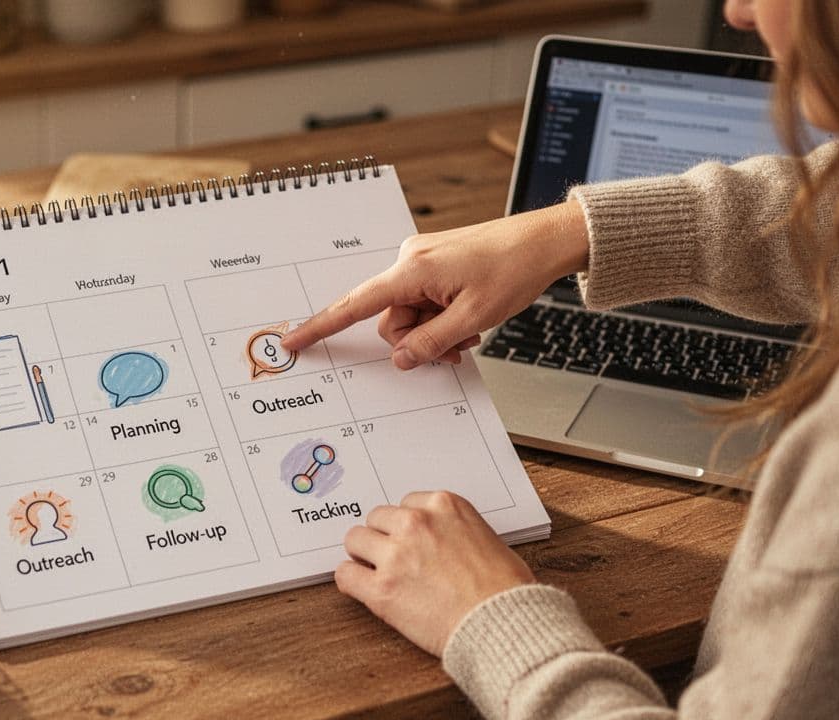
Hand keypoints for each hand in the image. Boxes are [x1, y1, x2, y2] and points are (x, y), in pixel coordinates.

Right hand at [281, 200, 589, 368]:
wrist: (543, 241)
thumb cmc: (513, 269)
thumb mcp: (473, 318)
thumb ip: (431, 343)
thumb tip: (401, 359)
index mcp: (413, 270)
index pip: (355, 305)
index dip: (322, 326)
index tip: (295, 339)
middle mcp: (410, 261)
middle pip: (391, 319)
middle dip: (419, 339)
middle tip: (456, 345)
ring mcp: (422, 262)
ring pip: (410, 315)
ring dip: (435, 330)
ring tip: (470, 328)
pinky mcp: (434, 265)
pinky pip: (424, 302)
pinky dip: (441, 317)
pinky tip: (468, 316)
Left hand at [336, 491, 535, 656]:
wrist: (504, 624)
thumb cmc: (505, 589)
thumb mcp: (486, 538)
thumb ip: (452, 529)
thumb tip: (434, 540)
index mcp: (444, 505)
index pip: (406, 503)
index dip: (407, 526)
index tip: (411, 540)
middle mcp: (416, 523)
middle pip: (376, 518)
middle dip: (383, 538)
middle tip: (393, 559)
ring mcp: (395, 555)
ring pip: (354, 540)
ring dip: (364, 556)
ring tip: (378, 573)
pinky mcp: (381, 589)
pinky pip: (345, 575)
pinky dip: (351, 580)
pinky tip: (362, 588)